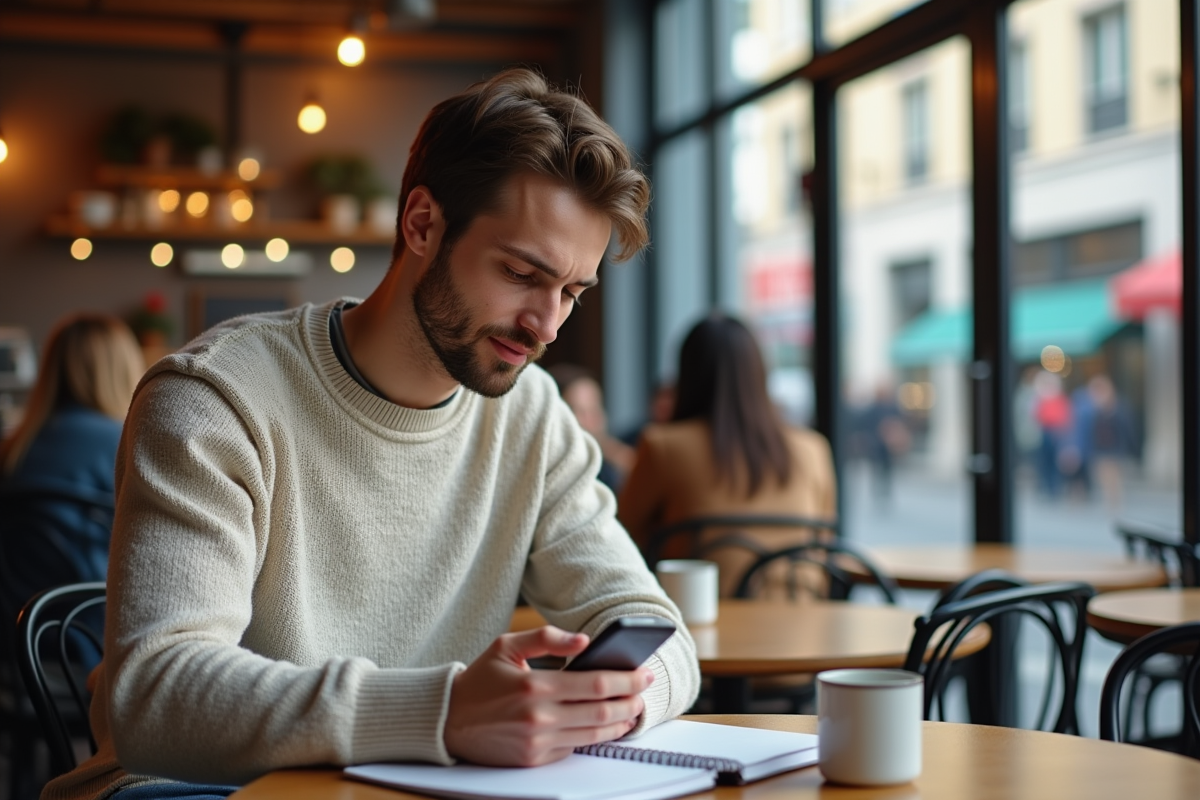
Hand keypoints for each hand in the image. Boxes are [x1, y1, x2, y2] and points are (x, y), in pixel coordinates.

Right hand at [444, 626, 654, 766]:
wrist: (449, 720)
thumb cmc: (480, 680)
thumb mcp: (507, 646)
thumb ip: (547, 638)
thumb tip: (584, 641)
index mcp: (536, 686)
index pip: (596, 684)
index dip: (626, 680)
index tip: (644, 673)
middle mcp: (540, 717)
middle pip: (602, 711)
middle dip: (631, 701)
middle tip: (644, 691)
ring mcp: (538, 742)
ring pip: (594, 734)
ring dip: (620, 722)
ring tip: (632, 710)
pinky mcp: (534, 759)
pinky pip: (574, 747)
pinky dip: (595, 736)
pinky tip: (606, 726)